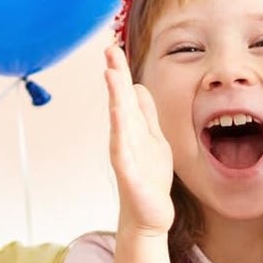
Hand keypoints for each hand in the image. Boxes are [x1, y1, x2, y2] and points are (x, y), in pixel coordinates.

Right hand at [104, 44, 175, 236]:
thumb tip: (137, 86)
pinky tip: (117, 116)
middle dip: (116, 74)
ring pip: (119, 120)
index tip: (114, 47)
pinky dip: (119, 132)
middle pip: (120, 99)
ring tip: (111, 75)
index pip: (126, 93)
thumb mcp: (153, 138)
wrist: (149, 216)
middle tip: (109, 50)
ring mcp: (125, 154)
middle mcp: (126, 136)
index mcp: (133, 127)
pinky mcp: (129, 173)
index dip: (121, 71)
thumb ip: (145, 113)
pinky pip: (122, 150)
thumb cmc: (150, 177)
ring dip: (115, 96)